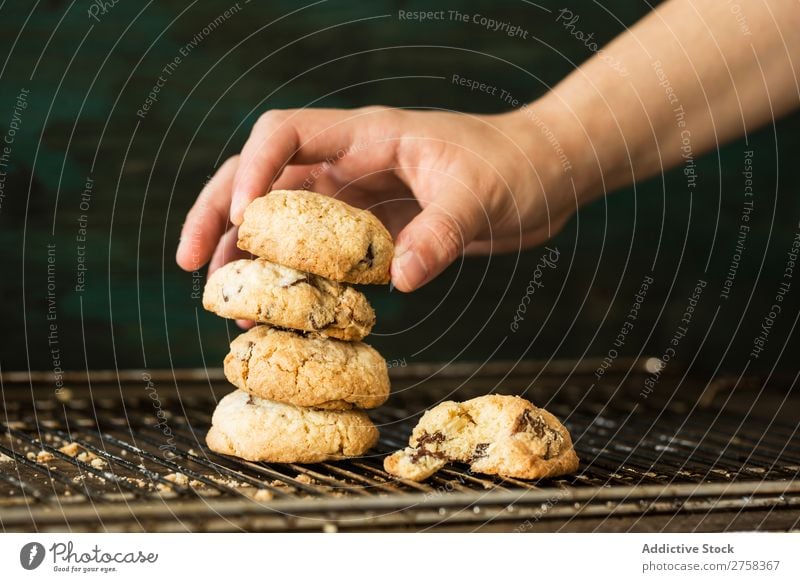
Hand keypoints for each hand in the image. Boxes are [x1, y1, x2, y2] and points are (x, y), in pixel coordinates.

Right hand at [175, 105, 575, 290]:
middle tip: (190, 263)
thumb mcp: (481, 196)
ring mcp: (360, 196)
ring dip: (250, 254)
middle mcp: (353, 162)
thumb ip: (440, 233)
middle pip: (264, 177)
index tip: (243, 221)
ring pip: (285, 219)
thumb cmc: (519, 167)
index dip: (253, 171)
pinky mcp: (375, 228)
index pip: (286, 134)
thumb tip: (397, 281)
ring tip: (226, 298)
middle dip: (220, 215)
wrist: (546, 175)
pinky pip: (322, 250)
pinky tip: (286, 308)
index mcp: (368, 136)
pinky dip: (298, 276)